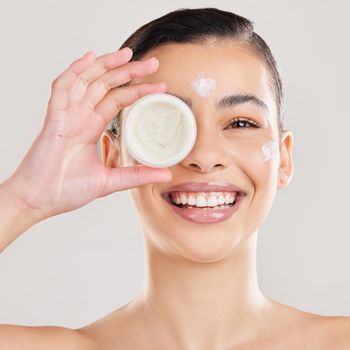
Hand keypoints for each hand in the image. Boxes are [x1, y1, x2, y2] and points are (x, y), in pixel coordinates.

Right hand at [6, 48, 171, 220]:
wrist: (40, 200)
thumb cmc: (66, 190)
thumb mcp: (110, 181)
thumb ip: (137, 175)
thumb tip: (166, 173)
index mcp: (92, 128)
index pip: (118, 101)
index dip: (137, 92)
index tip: (159, 87)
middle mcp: (80, 117)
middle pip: (106, 85)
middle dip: (129, 72)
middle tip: (153, 65)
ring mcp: (67, 114)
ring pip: (87, 80)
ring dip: (107, 65)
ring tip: (129, 55)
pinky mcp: (54, 117)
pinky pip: (63, 87)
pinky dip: (75, 71)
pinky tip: (90, 58)